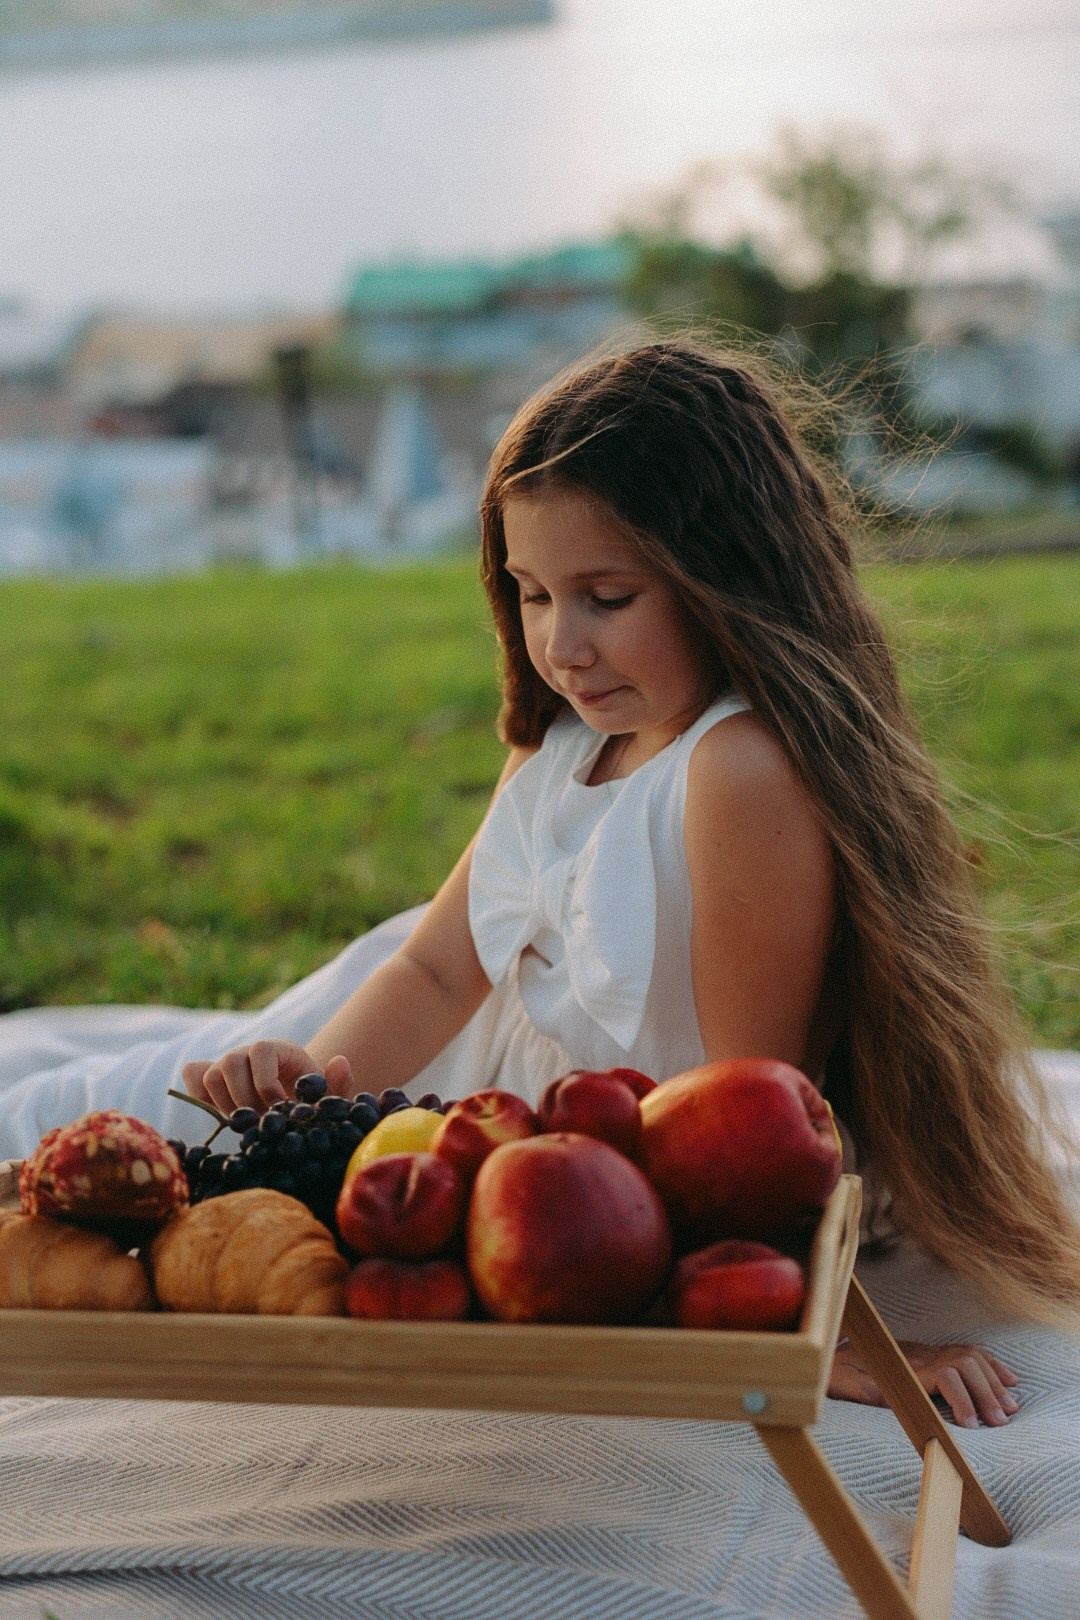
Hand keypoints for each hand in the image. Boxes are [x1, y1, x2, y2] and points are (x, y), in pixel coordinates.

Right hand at [182, 1041, 353, 1113]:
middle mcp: (248, 1051)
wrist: (291, 1101)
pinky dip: (200, 1095)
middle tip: (259, 1122)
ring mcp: (226, 1062)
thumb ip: (338, 1084)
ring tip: (246, 1122)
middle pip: (230, 1062)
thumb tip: (340, 1062)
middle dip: (244, 1099)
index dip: (266, 1082)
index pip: (261, 1050)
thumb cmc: (309, 1098)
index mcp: (278, 1048)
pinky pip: (193, 1076)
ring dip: (224, 1104)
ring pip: (210, 1074)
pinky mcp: (210, 1075)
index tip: (277, 1107)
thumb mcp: (327, 1095)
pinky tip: (221, 1114)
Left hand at [829, 1339, 1019, 1427]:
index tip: (971, 1426)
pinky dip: (992, 1366)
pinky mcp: (932, 1354)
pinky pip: (968, 1353)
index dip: (961, 1399)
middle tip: (1001, 1422)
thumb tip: (885, 1398)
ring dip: (993, 1382)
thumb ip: (863, 1391)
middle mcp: (921, 1356)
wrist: (832, 1350)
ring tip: (1010, 1409)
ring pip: (970, 1358)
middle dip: (986, 1392)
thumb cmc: (837, 1372)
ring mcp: (928, 1352)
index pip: (944, 1374)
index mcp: (903, 1367)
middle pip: (965, 1364)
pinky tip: (1009, 1380)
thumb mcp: (842, 1383)